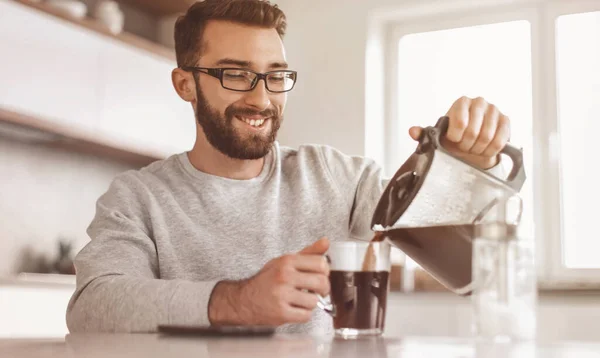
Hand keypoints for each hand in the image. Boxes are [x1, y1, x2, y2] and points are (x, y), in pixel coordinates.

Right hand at [208, 237, 330, 325]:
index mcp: (287, 261)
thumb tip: (326, 241)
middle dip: (323, 289)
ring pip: (314, 301)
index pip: (321, 263)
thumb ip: (308, 253)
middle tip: (316, 291)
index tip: (320, 275)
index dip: (325, 271)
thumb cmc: (267, 280)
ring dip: (310, 303)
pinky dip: (303, 314)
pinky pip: (306, 315)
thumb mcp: (285, 262)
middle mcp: (284, 276)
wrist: (244, 300)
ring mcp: (282, 295)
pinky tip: (294, 309)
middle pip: (322, 282)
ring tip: (300, 300)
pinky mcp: (281, 313)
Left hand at [409, 96, 510, 168]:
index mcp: (461, 103)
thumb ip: (423, 133)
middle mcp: (479, 102)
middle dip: (467, 145)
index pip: (459, 123)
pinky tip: (485, 150)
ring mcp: (494, 110)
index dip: (456, 138)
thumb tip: (412, 131)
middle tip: (464, 147)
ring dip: (478, 149)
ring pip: (487, 138)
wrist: (473, 144)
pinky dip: (490, 151)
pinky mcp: (506, 121)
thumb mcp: (438, 136)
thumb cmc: (454, 137)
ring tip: (473, 148)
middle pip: (473, 132)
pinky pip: (499, 141)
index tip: (455, 141)